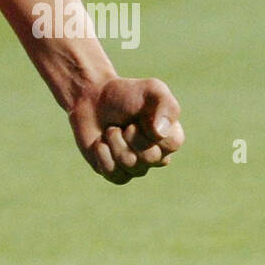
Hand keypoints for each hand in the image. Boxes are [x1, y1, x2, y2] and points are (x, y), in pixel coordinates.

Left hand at [69, 77, 184, 184]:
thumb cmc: (125, 94)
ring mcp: (136, 167)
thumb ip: (166, 106)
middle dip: (130, 135)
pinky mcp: (115, 173)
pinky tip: (100, 142)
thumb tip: (160, 133)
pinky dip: (103, 155)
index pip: (172, 144)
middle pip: (150, 158)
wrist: (92, 98)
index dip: (152, 129)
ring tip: (111, 130)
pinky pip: (114, 174)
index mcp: (170, 137)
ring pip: (130, 164)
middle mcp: (156, 155)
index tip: (142, 115)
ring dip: (114, 141)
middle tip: (123, 123)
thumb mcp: (152, 90)